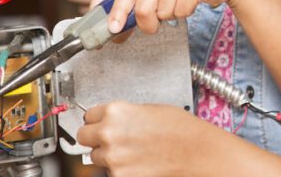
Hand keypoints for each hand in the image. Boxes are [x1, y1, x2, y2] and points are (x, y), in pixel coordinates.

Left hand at [77, 102, 210, 175]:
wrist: (196, 153)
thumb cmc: (181, 129)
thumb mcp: (150, 110)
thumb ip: (126, 114)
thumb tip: (115, 119)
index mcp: (116, 112)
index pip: (88, 115)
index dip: (97, 119)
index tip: (101, 123)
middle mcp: (109, 134)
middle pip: (84, 137)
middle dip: (95, 138)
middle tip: (111, 139)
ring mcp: (113, 158)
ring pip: (96, 157)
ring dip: (109, 155)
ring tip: (133, 151)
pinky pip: (111, 172)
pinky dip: (122, 169)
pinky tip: (139, 162)